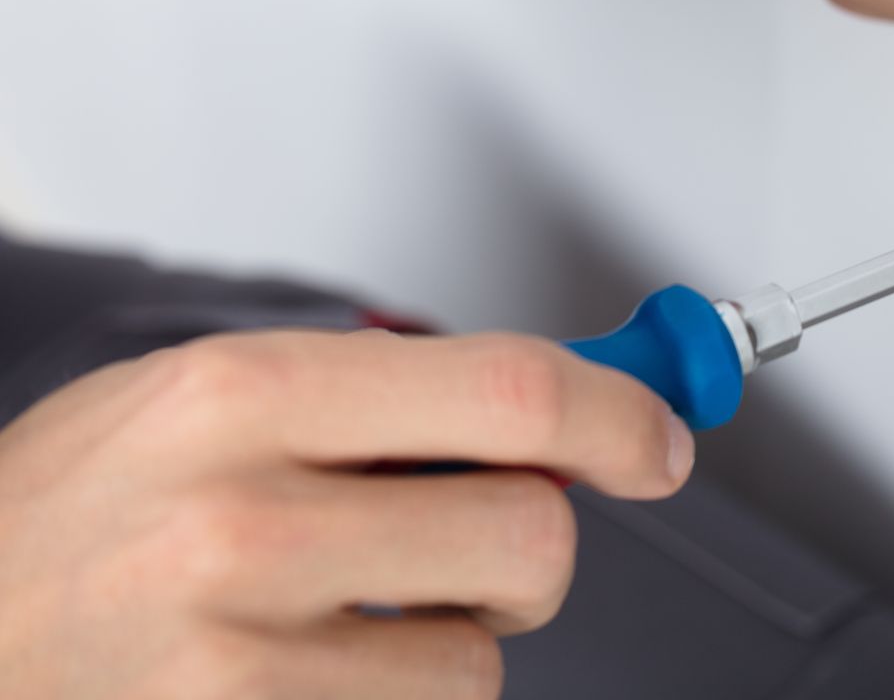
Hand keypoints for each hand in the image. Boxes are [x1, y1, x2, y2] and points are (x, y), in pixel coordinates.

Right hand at [0, 329, 691, 697]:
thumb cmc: (68, 520)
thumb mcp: (199, 400)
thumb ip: (375, 393)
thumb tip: (562, 405)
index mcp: (242, 395)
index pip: (509, 390)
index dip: (619, 414)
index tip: (658, 440)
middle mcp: (241, 522)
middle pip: (527, 533)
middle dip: (536, 544)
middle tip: (483, 541)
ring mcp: (234, 660)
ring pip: (480, 660)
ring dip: (450, 642)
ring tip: (346, 619)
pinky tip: (307, 677)